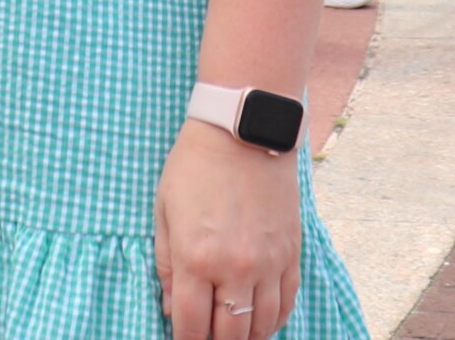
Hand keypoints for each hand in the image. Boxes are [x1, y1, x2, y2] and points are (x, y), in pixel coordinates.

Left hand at [154, 121, 301, 339]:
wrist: (242, 134)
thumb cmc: (194, 168)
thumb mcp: (164, 211)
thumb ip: (165, 264)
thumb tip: (170, 308)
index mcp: (196, 258)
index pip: (192, 325)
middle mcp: (235, 269)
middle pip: (230, 334)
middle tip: (206, 336)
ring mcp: (268, 264)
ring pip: (262, 326)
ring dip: (246, 336)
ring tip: (232, 332)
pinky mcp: (291, 255)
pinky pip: (287, 304)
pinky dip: (273, 320)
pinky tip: (259, 321)